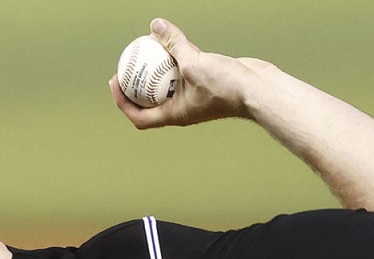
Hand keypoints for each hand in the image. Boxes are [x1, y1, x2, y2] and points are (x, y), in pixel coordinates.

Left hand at [109, 18, 265, 128]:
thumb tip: (155, 26)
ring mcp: (193, 97)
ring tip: (144, 51)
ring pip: (166, 85)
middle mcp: (181, 109)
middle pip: (149, 102)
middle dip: (134, 86)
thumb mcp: (193, 62)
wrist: (258, 89)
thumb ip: (173, 44)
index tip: (115, 82)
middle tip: (125, 65)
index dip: (122, 102)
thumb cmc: (227, 86)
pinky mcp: (204, 83)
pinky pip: (183, 72)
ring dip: (154, 71)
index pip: (139, 117)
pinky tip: (171, 42)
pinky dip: (174, 60)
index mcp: (174, 115)